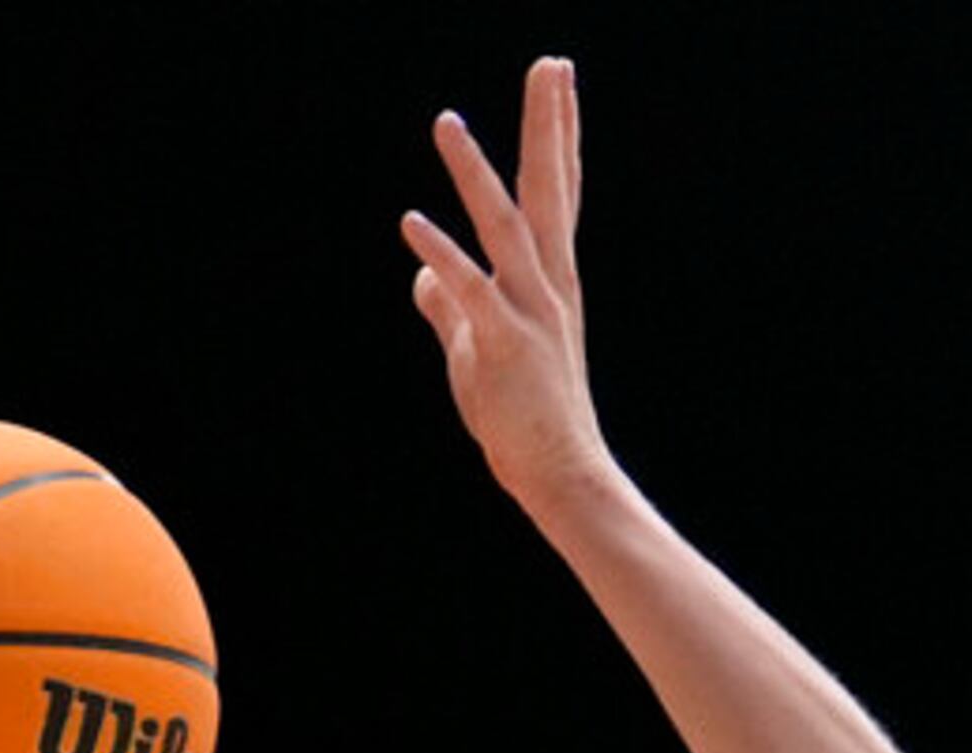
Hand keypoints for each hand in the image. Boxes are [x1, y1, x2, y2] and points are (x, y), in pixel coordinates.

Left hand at [402, 58, 610, 514]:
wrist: (557, 470)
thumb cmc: (523, 414)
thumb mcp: (480, 350)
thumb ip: (450, 307)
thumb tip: (423, 279)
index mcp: (550, 279)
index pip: (558, 192)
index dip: (559, 134)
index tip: (560, 80)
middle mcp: (549, 283)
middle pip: (550, 189)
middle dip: (548, 125)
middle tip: (551, 63)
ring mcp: (530, 311)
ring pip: (504, 227)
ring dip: (473, 174)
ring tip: (446, 123)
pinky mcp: (505, 343)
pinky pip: (469, 290)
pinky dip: (441, 255)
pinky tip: (412, 225)